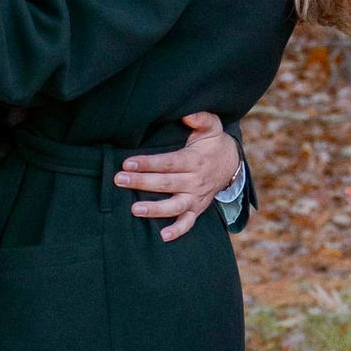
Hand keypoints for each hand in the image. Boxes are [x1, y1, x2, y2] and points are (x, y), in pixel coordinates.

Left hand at [116, 110, 242, 243]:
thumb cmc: (213, 144)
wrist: (231, 165)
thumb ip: (200, 118)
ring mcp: (196, 197)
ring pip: (174, 206)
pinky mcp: (197, 209)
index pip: (168, 163)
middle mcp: (195, 181)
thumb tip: (186, 114)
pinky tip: (162, 236)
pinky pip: (188, 223)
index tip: (128, 163)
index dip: (148, 163)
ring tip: (134, 209)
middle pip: (165, 183)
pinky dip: (177, 230)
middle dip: (141, 182)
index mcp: (194, 160)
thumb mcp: (212, 126)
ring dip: (154, 209)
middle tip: (119, 180)